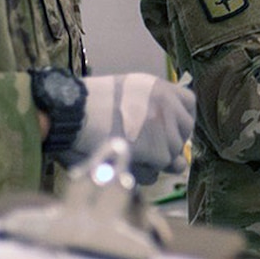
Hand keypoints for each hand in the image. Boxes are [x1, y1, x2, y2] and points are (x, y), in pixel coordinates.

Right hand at [78, 74, 194, 183]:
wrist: (70, 114)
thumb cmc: (85, 107)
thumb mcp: (123, 92)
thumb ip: (149, 109)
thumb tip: (169, 143)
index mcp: (158, 87)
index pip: (189, 103)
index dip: (179, 120)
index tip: (167, 129)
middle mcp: (167, 104)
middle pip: (184, 132)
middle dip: (168, 143)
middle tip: (143, 148)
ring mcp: (165, 127)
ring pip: (172, 154)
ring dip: (153, 160)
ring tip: (126, 154)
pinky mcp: (158, 150)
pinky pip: (159, 169)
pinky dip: (142, 171)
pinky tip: (123, 161)